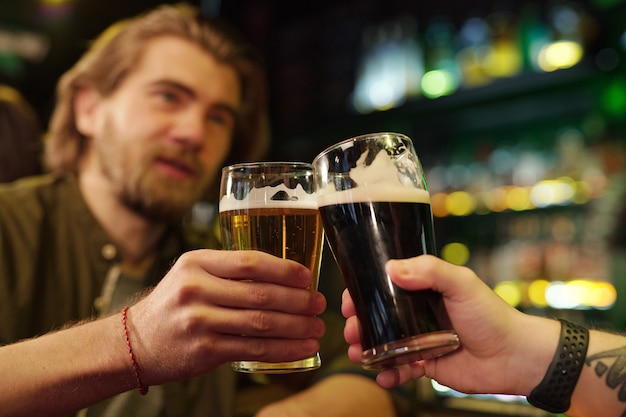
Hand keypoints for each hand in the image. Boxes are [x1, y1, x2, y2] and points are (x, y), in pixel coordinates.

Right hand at [126, 249, 326, 385]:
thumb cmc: (174, 304)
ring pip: (261, 322)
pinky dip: (283, 349)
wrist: (135, 342)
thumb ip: (228, 271)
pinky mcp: (204, 350)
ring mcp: (199, 321)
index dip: (284, 269)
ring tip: (317, 327)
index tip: (307, 277)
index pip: (249, 261)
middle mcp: (196, 289)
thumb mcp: (192, 275)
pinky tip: (301, 348)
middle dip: (298, 300)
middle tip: (319, 304)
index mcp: (196, 263)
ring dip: (296, 326)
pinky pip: (253, 349)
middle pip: (260, 293)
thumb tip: (282, 275)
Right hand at [342, 255, 556, 395]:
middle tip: (351, 332)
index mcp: (424, 289)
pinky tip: (383, 376)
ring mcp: (421, 339)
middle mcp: (419, 313)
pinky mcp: (427, 364)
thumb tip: (393, 268)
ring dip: (368, 350)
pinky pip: (401, 370)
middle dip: (360, 325)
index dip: (363, 294)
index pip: (385, 287)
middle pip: (379, 318)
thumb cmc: (492, 316)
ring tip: (360, 355)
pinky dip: (388, 374)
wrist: (515, 357)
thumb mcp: (461, 284)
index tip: (348, 302)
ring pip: (385, 344)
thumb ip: (429, 271)